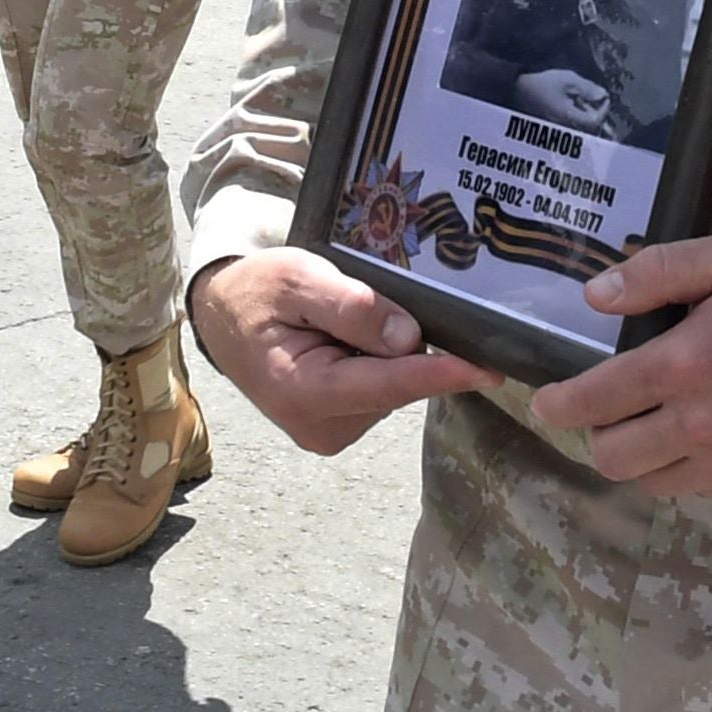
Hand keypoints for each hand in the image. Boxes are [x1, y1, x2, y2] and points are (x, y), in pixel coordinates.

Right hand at [188, 249, 497, 454]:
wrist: (224, 317)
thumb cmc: (259, 292)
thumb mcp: (300, 279)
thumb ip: (352, 307)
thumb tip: (408, 338)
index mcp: (303, 392)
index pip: (387, 385)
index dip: (439, 374)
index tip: (487, 370)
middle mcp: (320, 427)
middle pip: (395, 383)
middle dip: (402, 343)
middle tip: (363, 300)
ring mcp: (330, 433)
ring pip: (393, 386)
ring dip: (386, 352)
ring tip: (340, 321)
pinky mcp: (339, 428)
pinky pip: (382, 390)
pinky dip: (377, 362)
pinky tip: (346, 342)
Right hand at [510, 68, 615, 134]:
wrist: (517, 90)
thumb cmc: (542, 84)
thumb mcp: (568, 80)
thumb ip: (588, 89)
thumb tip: (603, 95)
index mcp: (570, 118)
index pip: (595, 121)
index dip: (604, 109)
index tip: (602, 96)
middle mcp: (565, 128)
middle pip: (590, 128)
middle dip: (595, 112)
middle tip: (591, 97)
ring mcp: (559, 130)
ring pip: (582, 129)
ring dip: (586, 115)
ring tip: (578, 99)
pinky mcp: (554, 128)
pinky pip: (572, 128)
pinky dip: (576, 118)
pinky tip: (569, 105)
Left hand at [529, 234, 711, 500]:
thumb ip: (657, 271)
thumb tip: (595, 295)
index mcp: (685, 364)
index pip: (595, 401)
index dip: (559, 405)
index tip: (546, 402)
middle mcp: (698, 424)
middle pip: (612, 456)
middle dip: (596, 435)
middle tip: (606, 413)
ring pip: (649, 481)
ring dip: (639, 457)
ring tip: (650, 427)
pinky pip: (697, 489)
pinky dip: (684, 469)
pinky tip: (699, 438)